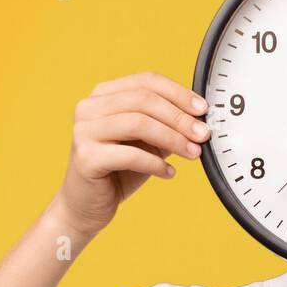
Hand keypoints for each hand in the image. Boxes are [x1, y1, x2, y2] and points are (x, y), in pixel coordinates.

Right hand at [54, 71, 210, 235]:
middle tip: (203, 134)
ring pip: (137, 123)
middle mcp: (89, 107)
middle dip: (179, 117)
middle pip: (143, 100)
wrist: (86, 206)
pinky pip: (129, 155)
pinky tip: (169, 173)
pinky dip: (155, 163)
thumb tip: (199, 120)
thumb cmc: (118, 171)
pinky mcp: (85, 158)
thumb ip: (167, 126)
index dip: (178, 93)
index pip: (145, 81)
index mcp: (103, 95)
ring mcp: (84, 131)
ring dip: (172, 138)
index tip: (202, 109)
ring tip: (192, 153)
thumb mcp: (148, 143)